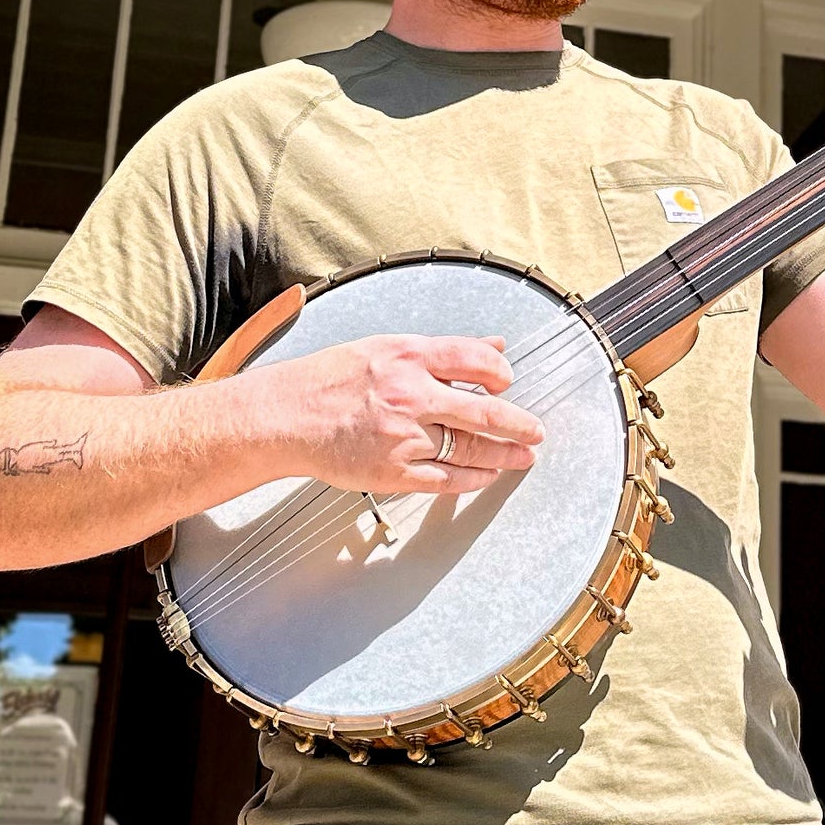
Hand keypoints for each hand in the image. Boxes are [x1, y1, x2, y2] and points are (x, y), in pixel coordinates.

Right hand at [255, 333, 544, 496]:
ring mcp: (403, 436)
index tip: (508, 381)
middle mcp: (411, 395)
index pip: (474, 360)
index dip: (500, 372)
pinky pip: (445, 479)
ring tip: (523, 456)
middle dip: (518, 424)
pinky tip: (487, 475)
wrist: (287, 415)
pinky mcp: (393, 471)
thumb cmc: (331, 379)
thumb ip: (444, 350)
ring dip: (503, 455)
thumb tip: (494, 345)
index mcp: (409, 356)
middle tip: (537, 431)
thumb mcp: (387, 347)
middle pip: (483, 411)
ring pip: (468, 449)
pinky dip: (471, 478)